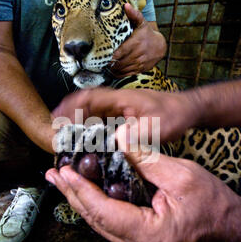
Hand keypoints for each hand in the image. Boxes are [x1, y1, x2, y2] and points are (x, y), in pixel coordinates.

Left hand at [46, 126, 240, 241]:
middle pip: (97, 221)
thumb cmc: (214, 202)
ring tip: (62, 181)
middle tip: (55, 174)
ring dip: (81, 200)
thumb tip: (118, 140)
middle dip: (74, 195)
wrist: (233, 226)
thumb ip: (147, 160)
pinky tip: (86, 193)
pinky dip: (97, 206)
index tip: (65, 172)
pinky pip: (112, 225)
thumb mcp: (182, 175)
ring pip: (102, 224)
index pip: (105, 212)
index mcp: (151, 235)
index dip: (82, 191)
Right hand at [53, 87, 200, 142]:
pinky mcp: (121, 117)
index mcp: (120, 99)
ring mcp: (118, 109)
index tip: (57, 119)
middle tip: (53, 132)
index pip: (89, 99)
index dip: (71, 108)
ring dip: (76, 123)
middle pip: (84, 105)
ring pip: (90, 113)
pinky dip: (88, 129)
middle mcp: (115, 102)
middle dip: (67, 116)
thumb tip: (116, 139)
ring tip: (63, 139)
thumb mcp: (158, 126)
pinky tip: (83, 142)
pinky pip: (99, 121)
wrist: (186, 110)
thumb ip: (138, 133)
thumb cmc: (174, 115)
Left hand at [110, 3, 166, 77]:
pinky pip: (127, 74)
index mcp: (136, 43)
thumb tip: (126, 6)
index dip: (110, 56)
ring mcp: (139, 63)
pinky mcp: (140, 69)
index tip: (103, 56)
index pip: (120, 52)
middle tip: (101, 62)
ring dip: (113, 69)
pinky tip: (113, 71)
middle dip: (110, 64)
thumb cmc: (147, 34)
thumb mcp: (141, 23)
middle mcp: (138, 54)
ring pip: (123, 69)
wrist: (160, 46)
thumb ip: (134, 15)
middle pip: (120, 62)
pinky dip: (119, 74)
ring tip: (106, 66)